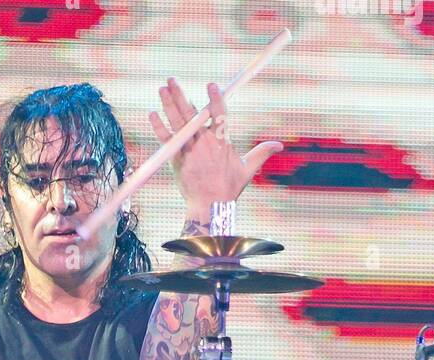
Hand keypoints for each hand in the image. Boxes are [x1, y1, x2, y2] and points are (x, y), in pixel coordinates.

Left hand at [148, 78, 282, 223]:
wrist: (209, 205)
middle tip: (172, 80)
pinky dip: (159, 127)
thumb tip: (279, 145)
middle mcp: (205, 143)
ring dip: (169, 104)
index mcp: (222, 142)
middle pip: (192, 113)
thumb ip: (261, 153)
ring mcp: (189, 150)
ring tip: (162, 88)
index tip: (211, 84)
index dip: (215, 98)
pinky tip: (153, 113)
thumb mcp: (248, 169)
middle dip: (181, 94)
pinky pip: (167, 140)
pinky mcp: (177, 159)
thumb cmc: (228, 187)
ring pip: (178, 122)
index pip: (219, 114)